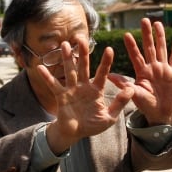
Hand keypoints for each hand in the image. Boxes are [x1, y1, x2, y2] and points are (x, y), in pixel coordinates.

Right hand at [40, 39, 135, 154]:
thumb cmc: (93, 125)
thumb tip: (131, 90)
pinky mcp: (61, 96)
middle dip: (83, 53)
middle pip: (83, 66)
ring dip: (66, 58)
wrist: (76, 133)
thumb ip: (119, 103)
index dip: (106, 62)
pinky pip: (53, 85)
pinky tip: (40, 67)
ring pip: (69, 71)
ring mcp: (71, 90)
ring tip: (64, 44)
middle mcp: (83, 86)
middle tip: (81, 38)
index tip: (110, 49)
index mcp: (96, 90)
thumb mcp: (109, 116)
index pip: (102, 73)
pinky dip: (47, 77)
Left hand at [110, 18, 171, 125]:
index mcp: (142, 71)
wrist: (160, 112)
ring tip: (158, 24)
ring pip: (162, 49)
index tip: (126, 34)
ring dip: (160, 37)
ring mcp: (164, 69)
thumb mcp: (134, 94)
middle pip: (149, 47)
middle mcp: (152, 67)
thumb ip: (124, 84)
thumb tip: (109, 76)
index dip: (132, 46)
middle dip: (147, 34)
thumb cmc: (145, 104)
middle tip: (144, 20)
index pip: (136, 55)